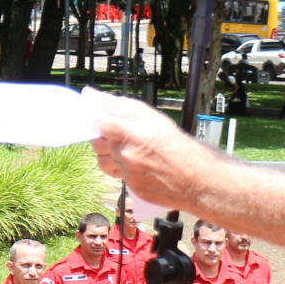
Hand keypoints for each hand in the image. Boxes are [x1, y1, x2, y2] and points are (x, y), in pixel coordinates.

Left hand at [91, 96, 217, 212]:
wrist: (197, 178)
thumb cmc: (178, 145)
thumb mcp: (153, 118)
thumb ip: (122, 107)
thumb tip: (92, 97)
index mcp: (135, 132)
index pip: (100, 121)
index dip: (92, 115)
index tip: (87, 108)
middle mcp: (128, 153)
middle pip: (97, 142)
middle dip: (103, 136)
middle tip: (116, 132)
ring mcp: (128, 172)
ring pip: (103, 161)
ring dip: (109, 154)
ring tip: (128, 149)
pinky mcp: (130, 187)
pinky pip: (116, 174)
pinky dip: (121, 167)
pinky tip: (137, 163)